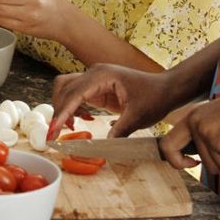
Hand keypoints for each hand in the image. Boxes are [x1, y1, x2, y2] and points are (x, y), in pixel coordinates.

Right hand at [52, 61, 174, 135]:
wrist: (166, 89)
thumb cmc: (155, 97)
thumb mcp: (138, 117)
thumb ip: (119, 131)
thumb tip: (103, 147)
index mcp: (103, 75)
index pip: (74, 93)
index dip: (62, 113)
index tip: (54, 130)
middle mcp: (95, 73)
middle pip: (64, 88)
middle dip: (58, 111)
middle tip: (55, 134)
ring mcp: (95, 78)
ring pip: (67, 89)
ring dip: (63, 107)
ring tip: (69, 127)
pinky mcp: (97, 86)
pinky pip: (77, 94)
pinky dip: (72, 106)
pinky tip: (82, 119)